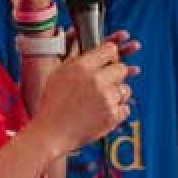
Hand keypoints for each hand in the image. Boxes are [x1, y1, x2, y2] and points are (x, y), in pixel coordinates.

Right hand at [29, 34, 137, 152]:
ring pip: (126, 89)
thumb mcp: (59, 73)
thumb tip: (92, 44)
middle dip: (115, 75)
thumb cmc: (52, 102)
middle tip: (105, 83)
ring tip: (100, 101)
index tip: (109, 61)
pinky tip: (102, 113)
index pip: (110, 49)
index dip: (111, 55)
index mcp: (83, 66)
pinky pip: (126, 107)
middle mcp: (97, 80)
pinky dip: (117, 111)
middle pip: (121, 68)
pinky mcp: (112, 116)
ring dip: (117, 94)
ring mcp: (106, 99)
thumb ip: (78, 58)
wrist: (51, 133)